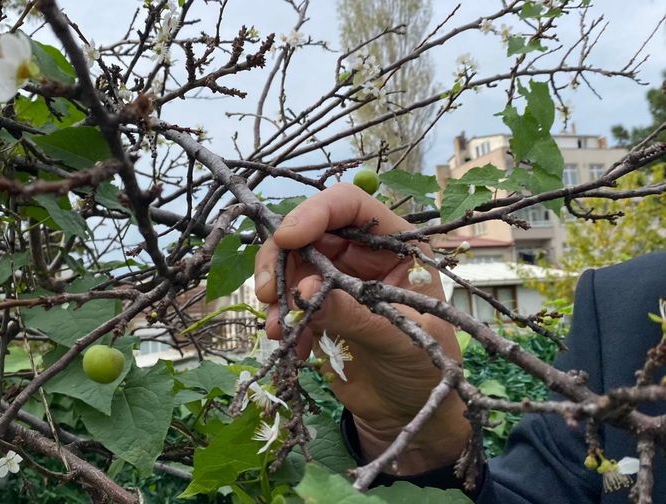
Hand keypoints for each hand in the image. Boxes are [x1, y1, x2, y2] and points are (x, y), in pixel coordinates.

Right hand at [253, 184, 470, 474]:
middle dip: (280, 257)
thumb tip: (304, 291)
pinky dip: (279, 318)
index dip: (314, 212)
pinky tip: (291, 345)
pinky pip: (284, 300)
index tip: (287, 238)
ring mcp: (333, 280)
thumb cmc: (426, 368)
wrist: (409, 410)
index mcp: (393, 245)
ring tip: (278, 329)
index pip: (348, 206)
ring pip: (288, 265)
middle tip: (268, 292)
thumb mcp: (399, 339)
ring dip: (275, 293)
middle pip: (306, 231)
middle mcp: (359, 254)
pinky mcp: (314, 308)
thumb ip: (354, 314)